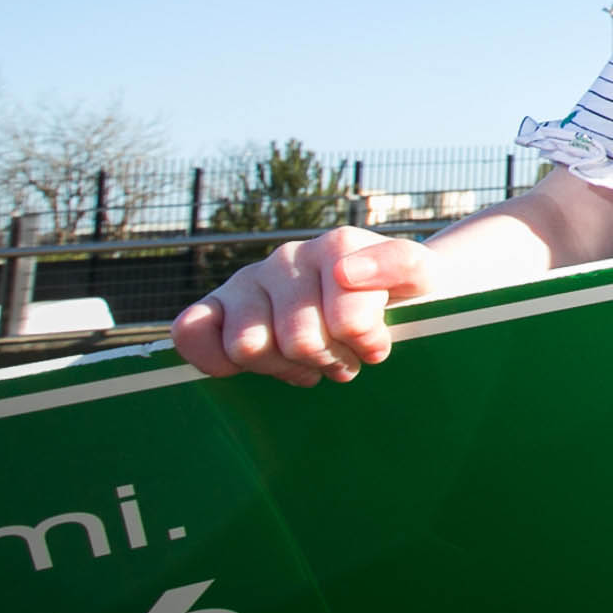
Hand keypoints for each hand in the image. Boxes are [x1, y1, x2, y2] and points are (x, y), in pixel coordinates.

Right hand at [172, 227, 435, 385]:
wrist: (378, 295)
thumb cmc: (400, 293)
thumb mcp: (420, 277)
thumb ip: (398, 264)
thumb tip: (342, 273)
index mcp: (338, 245)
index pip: (347, 321)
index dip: (366, 344)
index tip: (377, 345)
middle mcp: (289, 256)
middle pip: (298, 342)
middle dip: (327, 361)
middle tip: (343, 358)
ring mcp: (248, 279)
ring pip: (249, 346)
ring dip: (284, 367)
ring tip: (309, 360)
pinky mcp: (215, 305)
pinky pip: (192, 331)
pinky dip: (218, 359)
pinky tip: (254, 364)